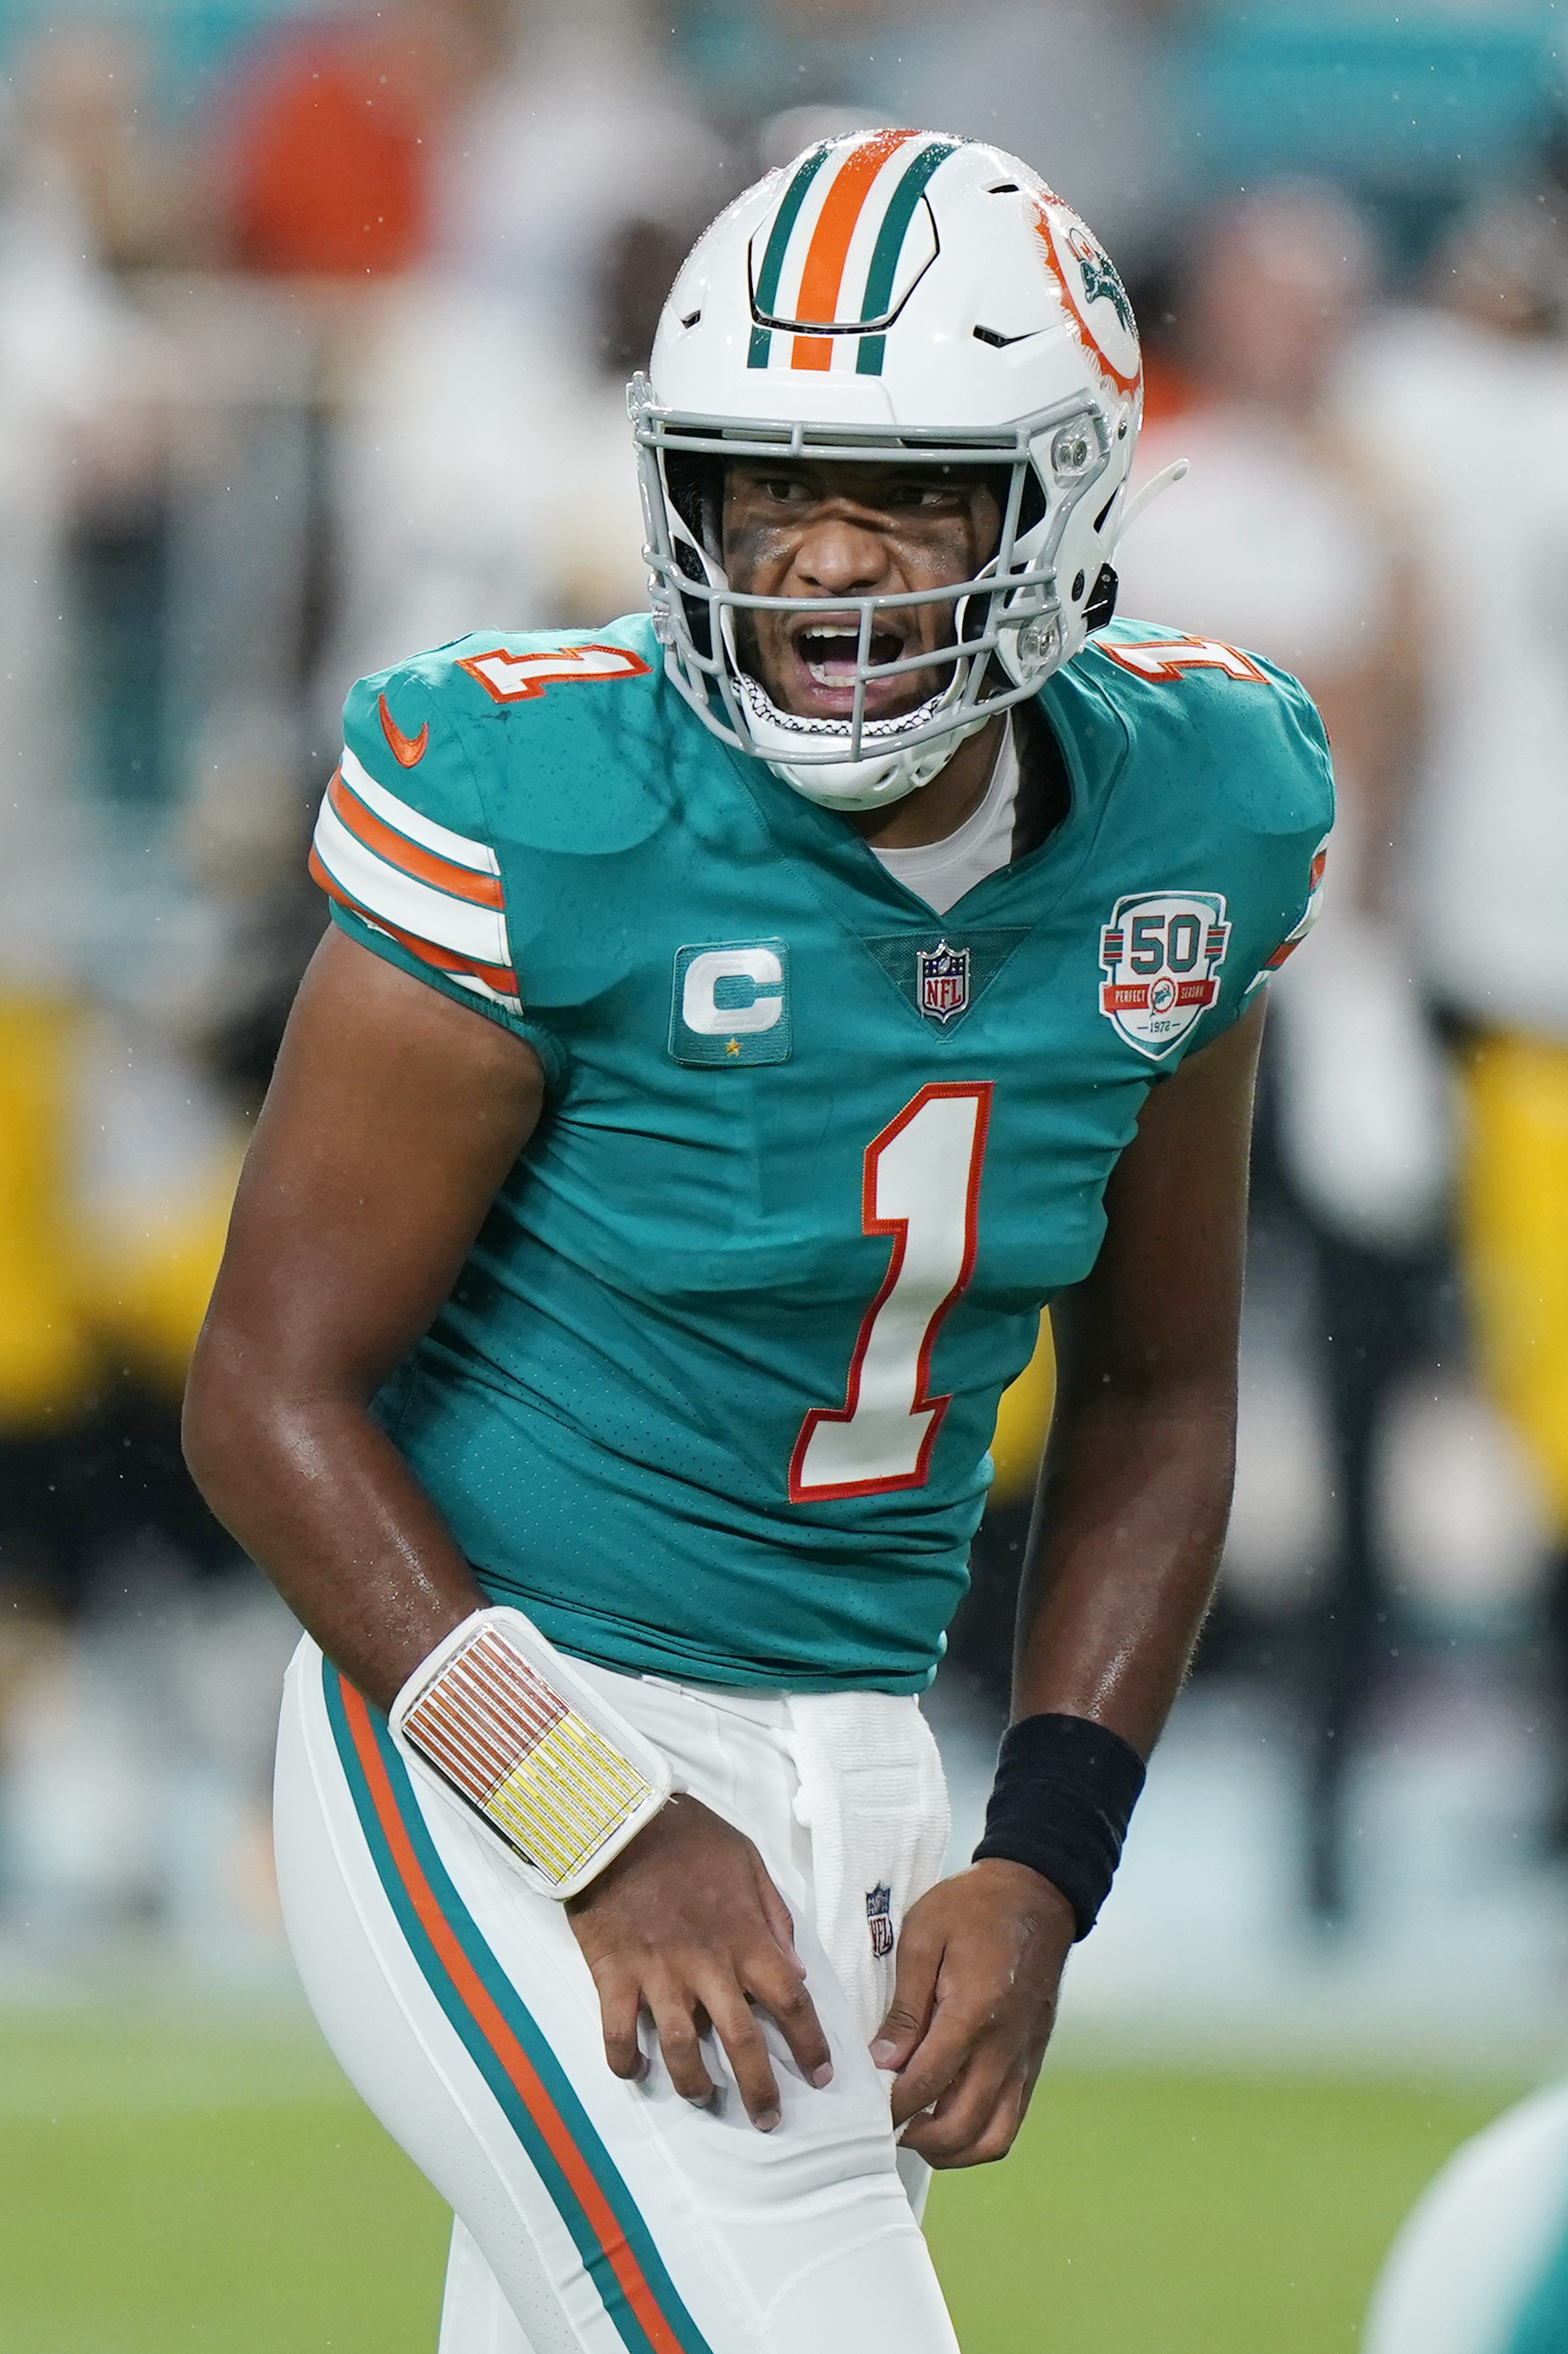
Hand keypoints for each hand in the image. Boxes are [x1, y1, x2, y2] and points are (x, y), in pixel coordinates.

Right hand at [566, 1793, 832, 2130]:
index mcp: (745, 1937)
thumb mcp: (747, 1862)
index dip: (810, 2044)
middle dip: (759, 2089)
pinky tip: (635, 2069)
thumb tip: (795, 1970)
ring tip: (703, 2097)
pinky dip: (625, 2060)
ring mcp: (658, 1973)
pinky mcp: (613, 1974)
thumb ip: (774, 1917)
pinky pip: (618, 2032)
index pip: (790, 2001)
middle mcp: (707, 1965)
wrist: (620, 1819)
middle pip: (741, 2042)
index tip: (821, 2075)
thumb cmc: (688, 1836)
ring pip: (681, 2049)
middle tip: (768, 2120)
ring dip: (694, 2084)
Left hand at [870, 1860, 1074, 2167]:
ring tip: (917, 2132)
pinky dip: (979, 2137)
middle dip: (917, 2140)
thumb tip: (882, 2062)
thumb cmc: (973, 1907)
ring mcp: (1023, 2060)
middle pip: (961, 2128)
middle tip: (886, 2126)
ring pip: (992, 2140)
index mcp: (973, 2014)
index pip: (925, 2085)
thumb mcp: (924, 1936)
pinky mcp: (1032, 2062)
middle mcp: (1003, 2049)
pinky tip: (950, 2119)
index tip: (863, 2111)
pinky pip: (1010, 2122)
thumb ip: (904, 2005)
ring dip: (951, 2150)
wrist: (1037, 1896)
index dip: (890, 2108)